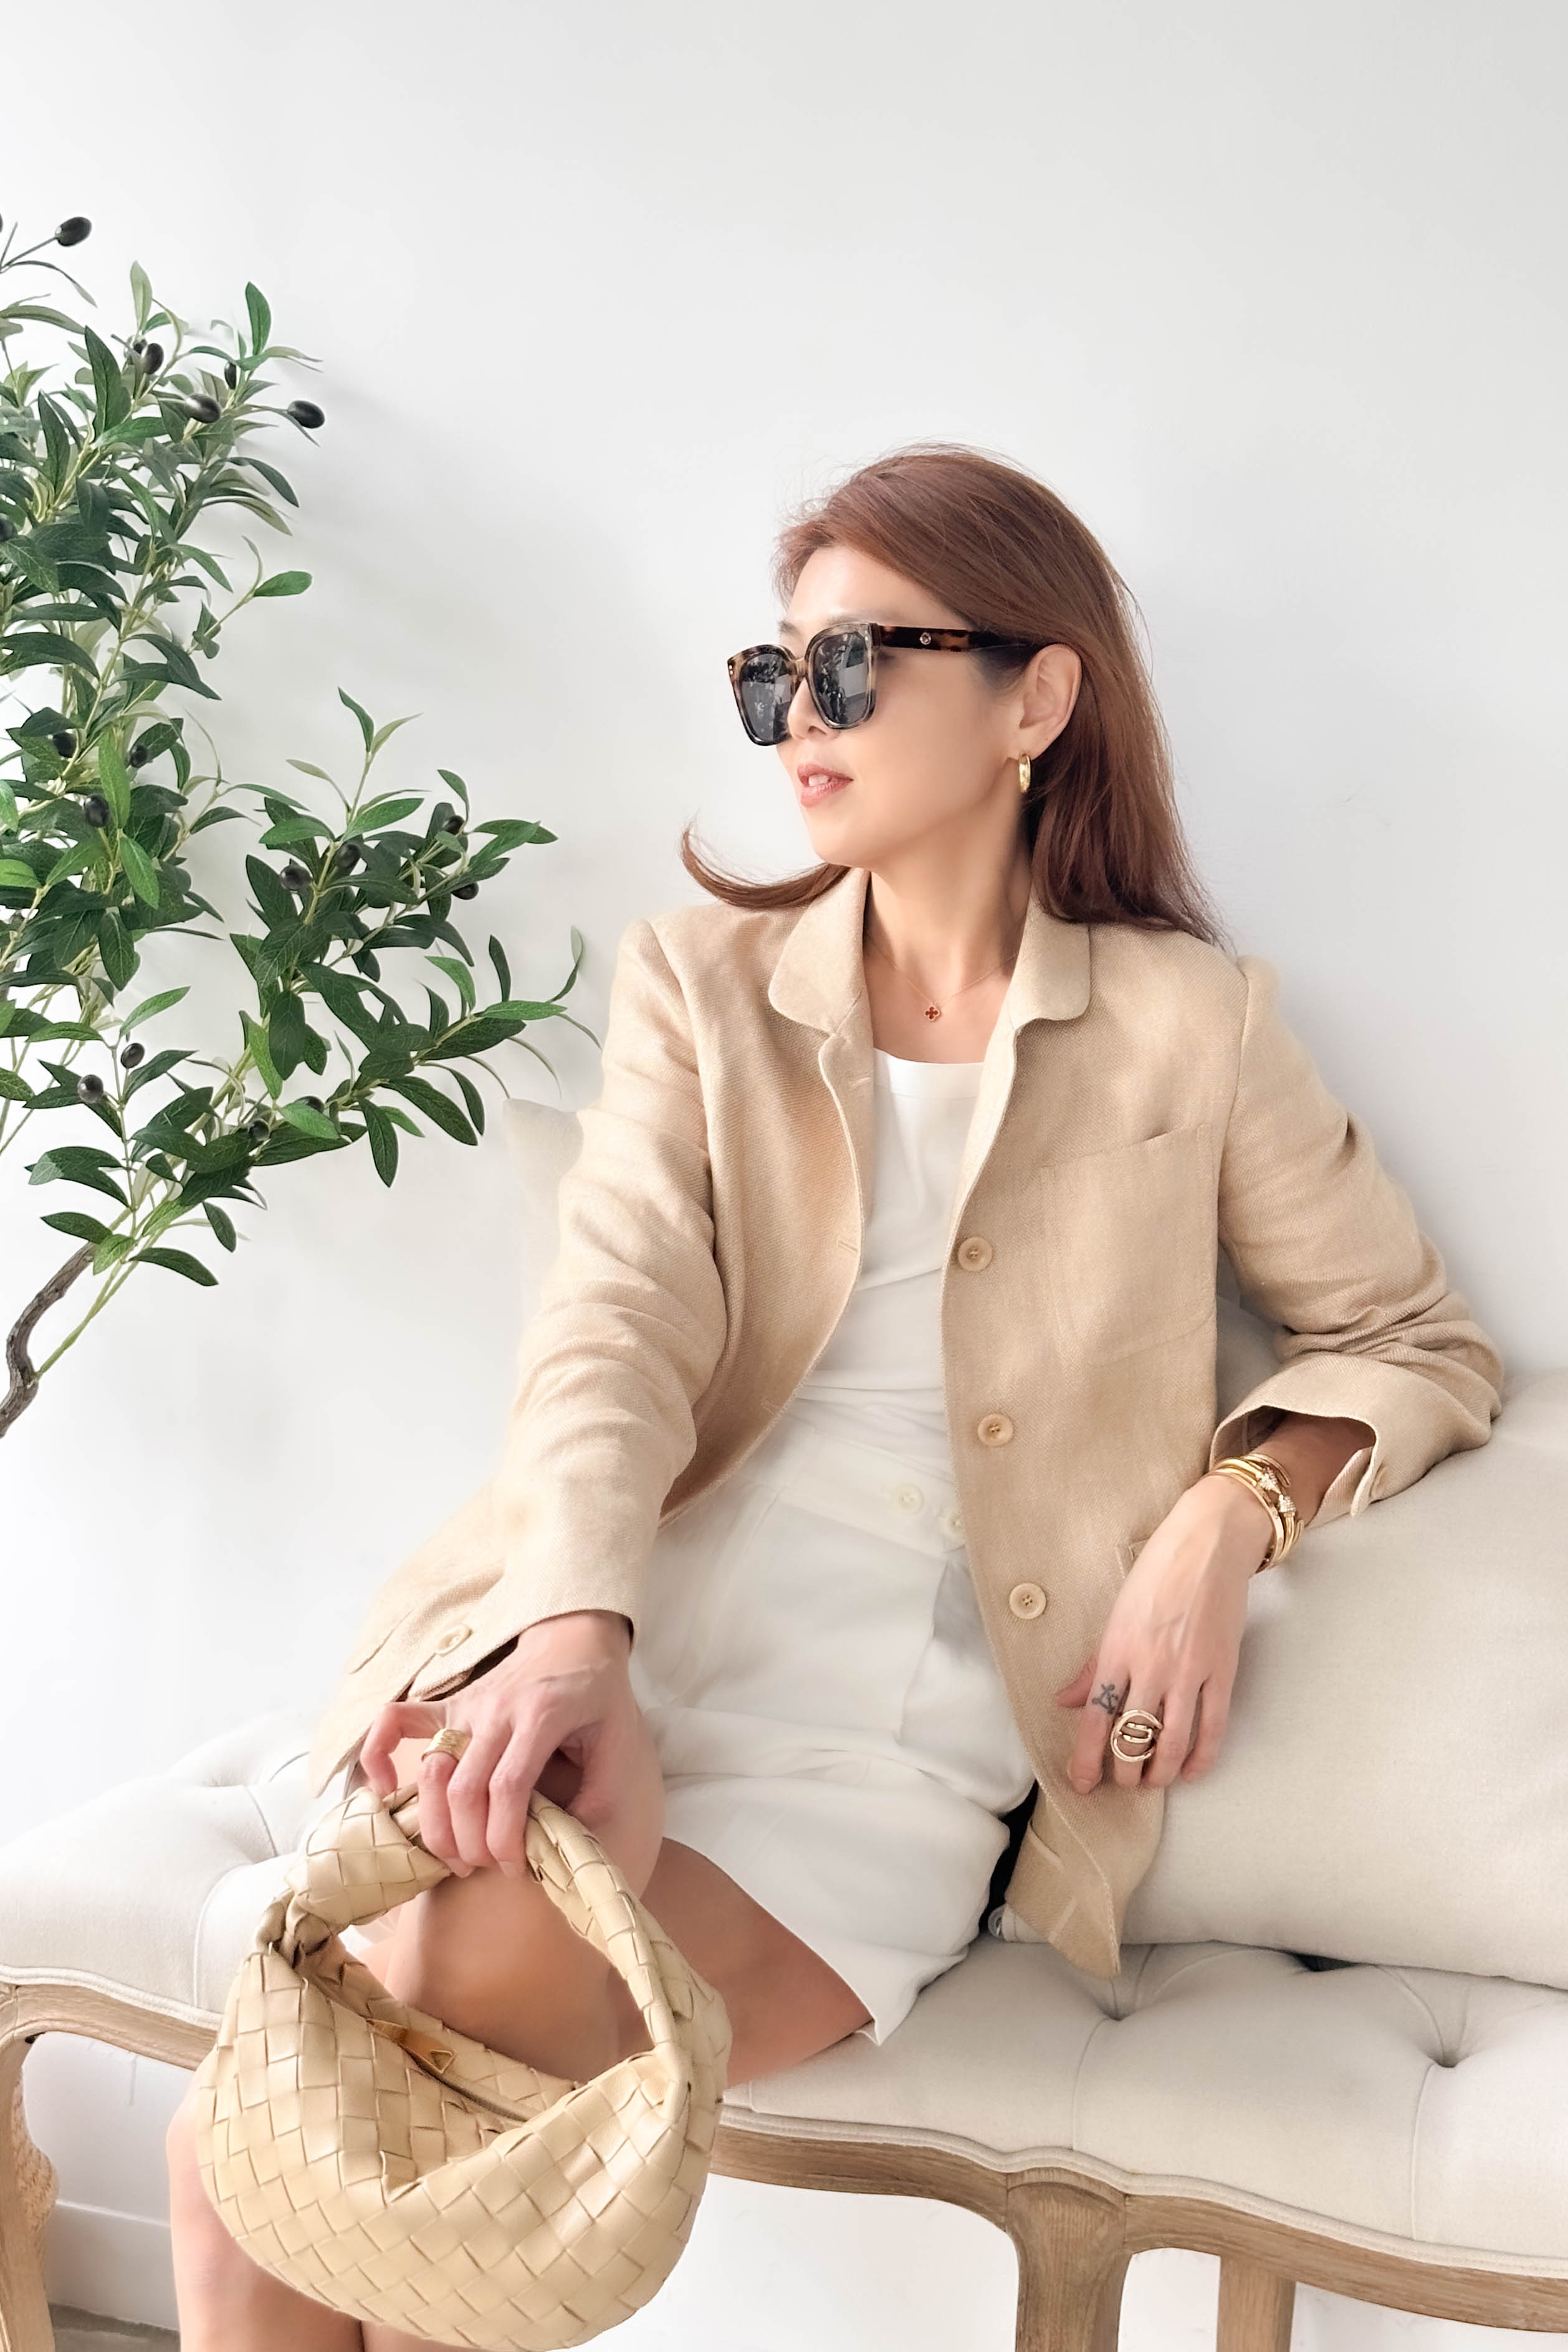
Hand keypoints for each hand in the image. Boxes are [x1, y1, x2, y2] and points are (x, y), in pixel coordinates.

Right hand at [357, 1609, 649, 1878]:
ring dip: (435, 1823)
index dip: (504, 1837)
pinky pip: (395, 1719)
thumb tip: (568, 1850)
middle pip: (465, 1788)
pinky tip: (384, 1788)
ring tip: (456, 1857)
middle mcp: (497, 1707)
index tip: (513, 1867)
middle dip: (470, 1842)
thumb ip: (602, 1794)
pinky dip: (378, 1752)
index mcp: (543, 1714)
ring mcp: (467, 1703)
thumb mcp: (622, 1742)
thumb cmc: (600, 1699)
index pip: (508, 1787)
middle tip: (485, 1868)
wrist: (577, 1641)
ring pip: (431, 1769)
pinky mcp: (448, 1702)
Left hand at [1052, 1475, 1274, 1791]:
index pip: (1095, 1717)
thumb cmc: (1157, 1572)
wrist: (1208, 1543)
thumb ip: (1093, 1665)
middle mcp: (1150, 1665)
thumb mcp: (1115, 1614)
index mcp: (1116, 1650)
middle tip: (1124, 1780)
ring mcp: (1189, 1670)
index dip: (1086, 1758)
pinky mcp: (1222, 1670)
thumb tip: (1064, 1700)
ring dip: (1161, 1771)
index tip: (1082, 1783)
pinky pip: (1213, 1727)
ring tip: (1154, 1781)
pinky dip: (1202, 1758)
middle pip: (1133, 1737)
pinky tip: (1193, 1771)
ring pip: (1173, 1741)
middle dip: (1126, 1771)